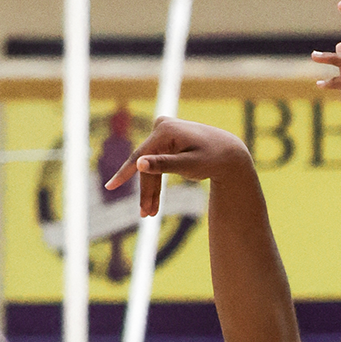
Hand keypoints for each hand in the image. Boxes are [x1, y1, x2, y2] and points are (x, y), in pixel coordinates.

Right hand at [104, 117, 251, 216]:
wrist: (230, 153)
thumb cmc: (213, 159)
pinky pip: (157, 164)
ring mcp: (164, 132)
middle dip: (146, 191)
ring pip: (151, 167)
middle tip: (145, 215)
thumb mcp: (190, 165)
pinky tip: (154, 202)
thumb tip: (139, 164)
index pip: (140, 156)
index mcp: (165, 131)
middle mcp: (162, 127)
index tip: (110, 187)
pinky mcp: (167, 139)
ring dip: (151, 190)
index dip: (124, 174)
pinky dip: (156, 182)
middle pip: (146, 165)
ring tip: (149, 213)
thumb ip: (165, 164)